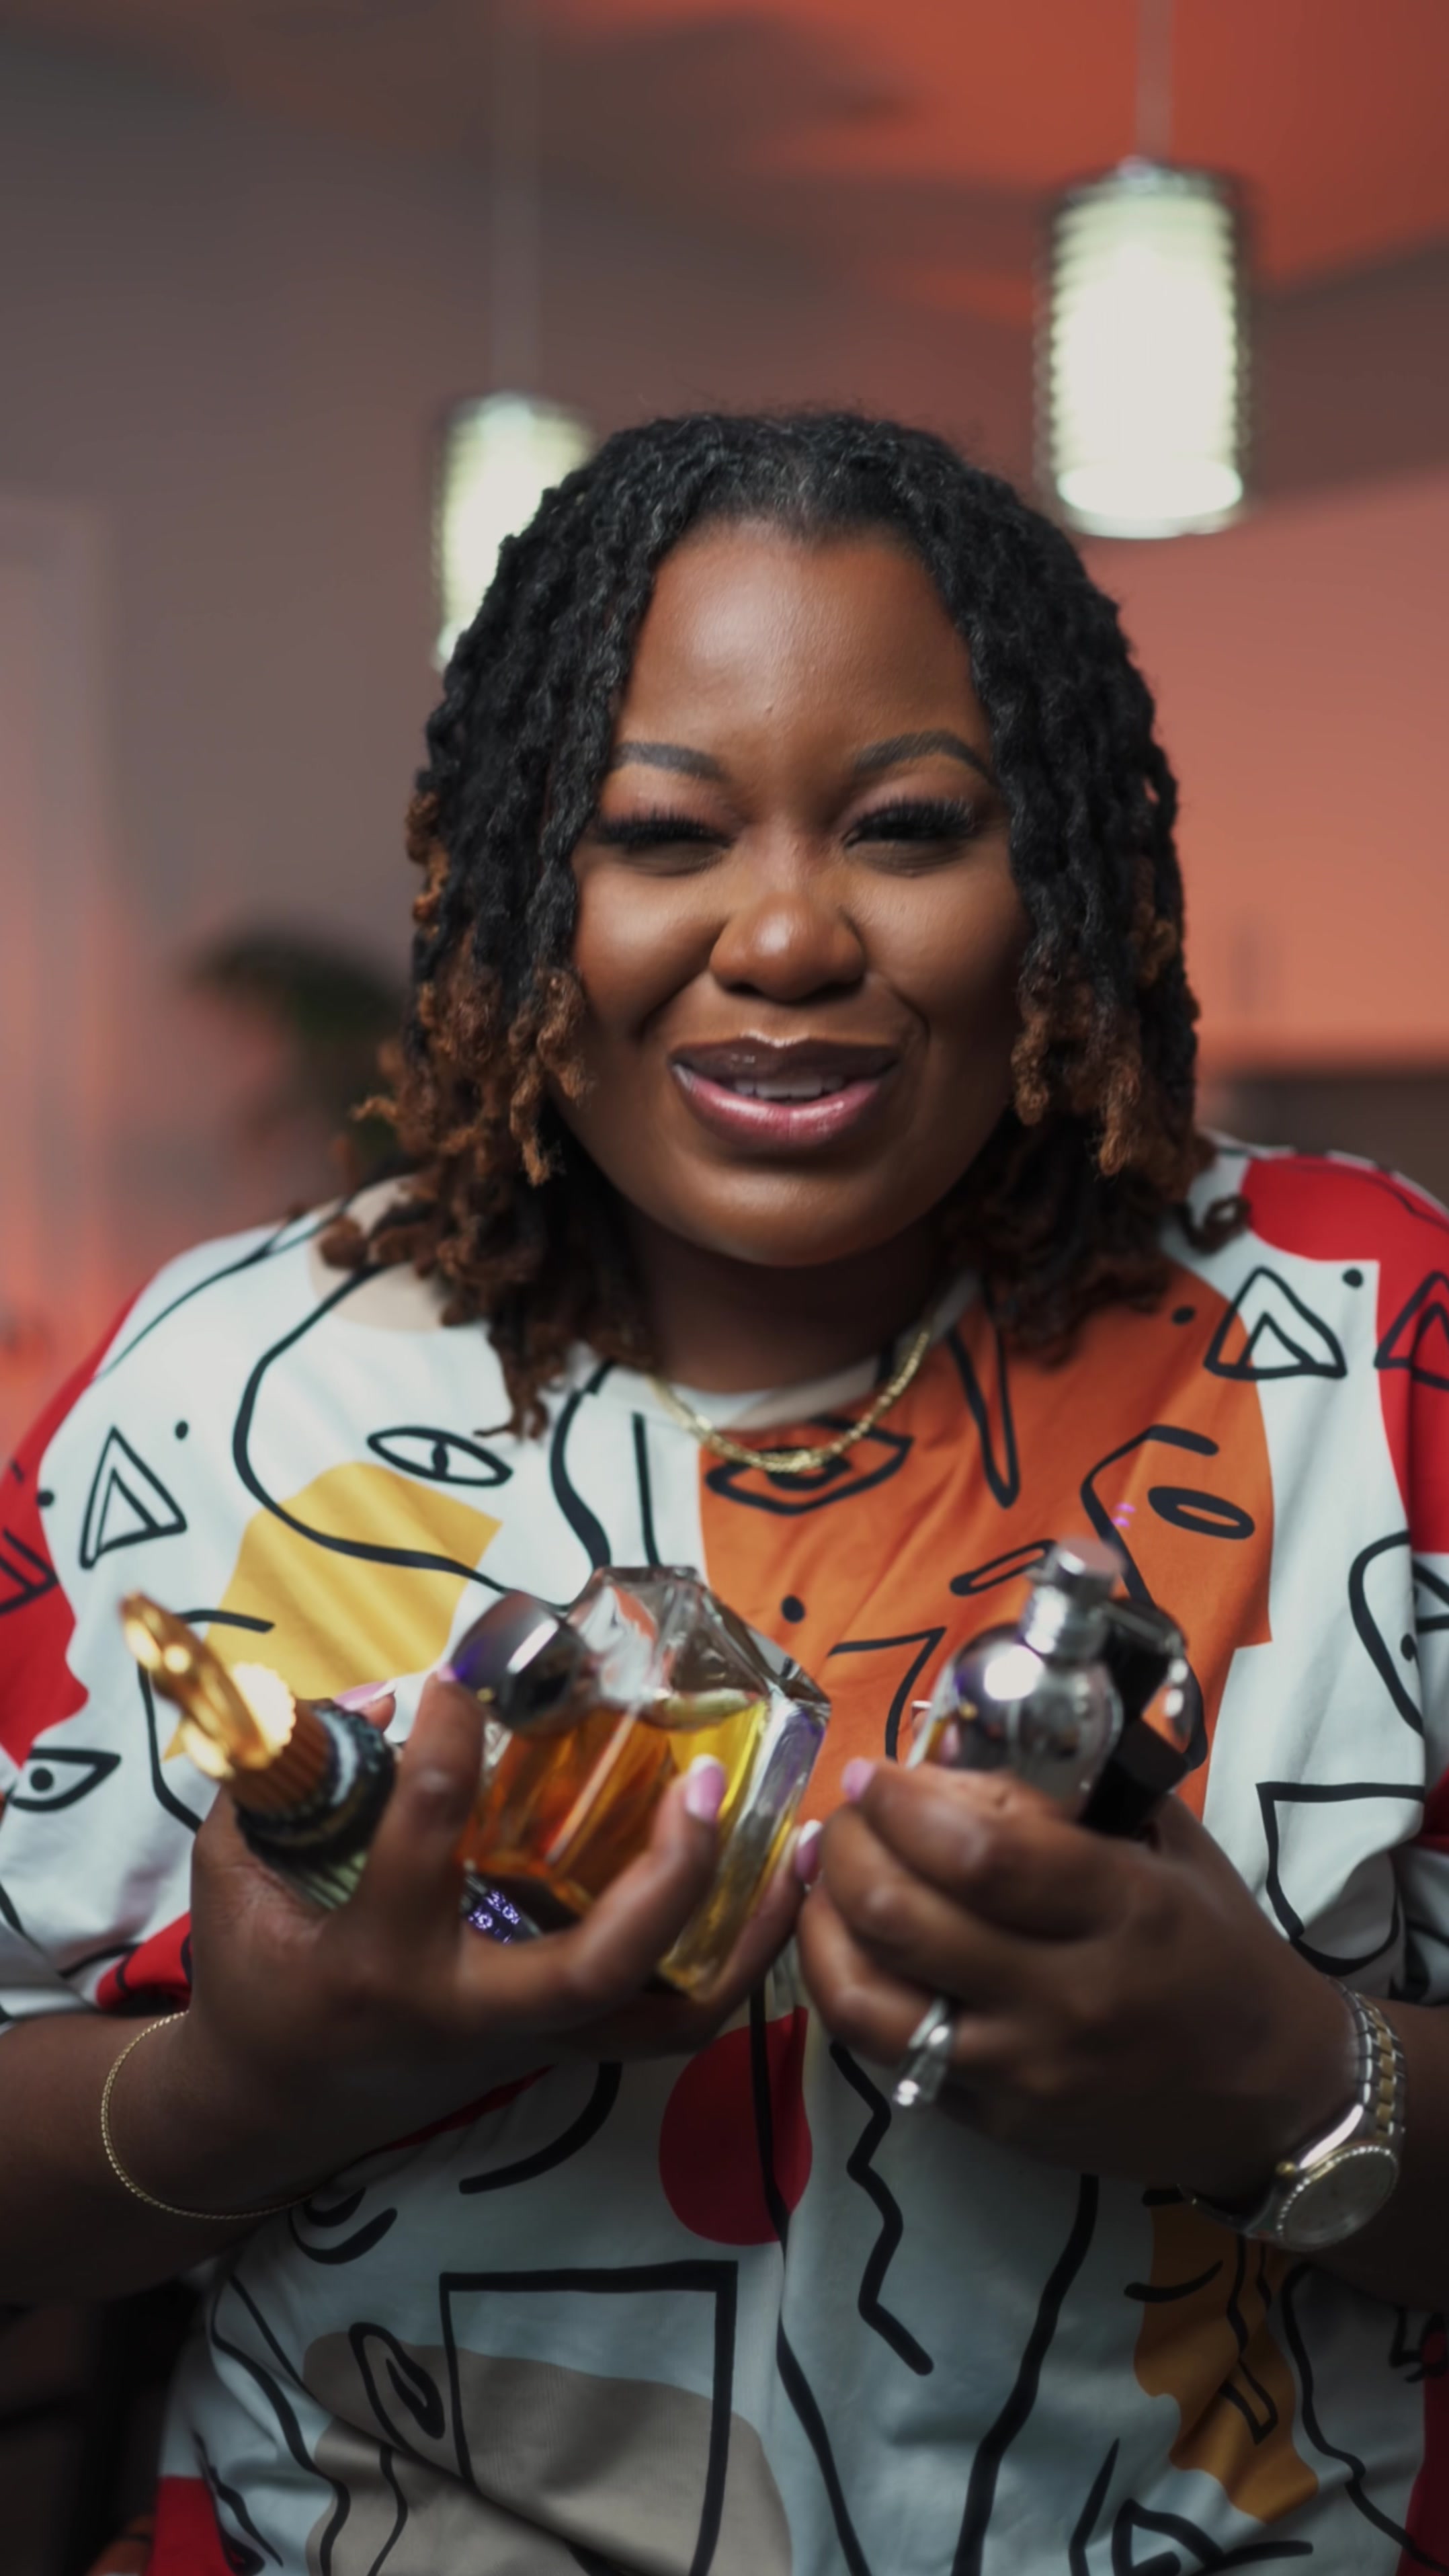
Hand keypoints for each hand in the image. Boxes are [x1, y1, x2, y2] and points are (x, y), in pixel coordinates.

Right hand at [122, 1675, 805, 2210]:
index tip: (469, 1670)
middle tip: (703, 1782)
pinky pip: (670, 2022)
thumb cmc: (255, 1979)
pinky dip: (732, 1965)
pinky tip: (773, 1897)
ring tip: (797, 1851)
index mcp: (381, 1959)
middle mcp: (472, 2011)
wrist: (272, 2111)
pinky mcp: (561, 2053)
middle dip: (667, 1876)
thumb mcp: (237, 1875)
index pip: (429, 1834)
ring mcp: (529, 2044)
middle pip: (598, 1966)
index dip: (452, 1738)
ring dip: (741, 1938)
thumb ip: (284, 1781)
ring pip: (665, 2016)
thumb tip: (374, 1697)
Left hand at [797, 1762, 1352, 2200]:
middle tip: (843, 1816)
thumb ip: (1076, 1795)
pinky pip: (888, 2056)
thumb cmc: (1219, 1951)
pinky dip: (849, 1992)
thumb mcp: (1170, 1848)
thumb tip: (960, 1745)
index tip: (873, 1773)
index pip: (981, 1854)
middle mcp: (1066, 1998)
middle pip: (906, 1919)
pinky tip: (846, 1946)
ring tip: (820, 1879)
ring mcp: (1022, 2072)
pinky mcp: (993, 2122)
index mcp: (1123, 1913)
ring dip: (821, 1928)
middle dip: (849, 1850)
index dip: (903, 1804)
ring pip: (870, 2003)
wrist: (1268, 2094)